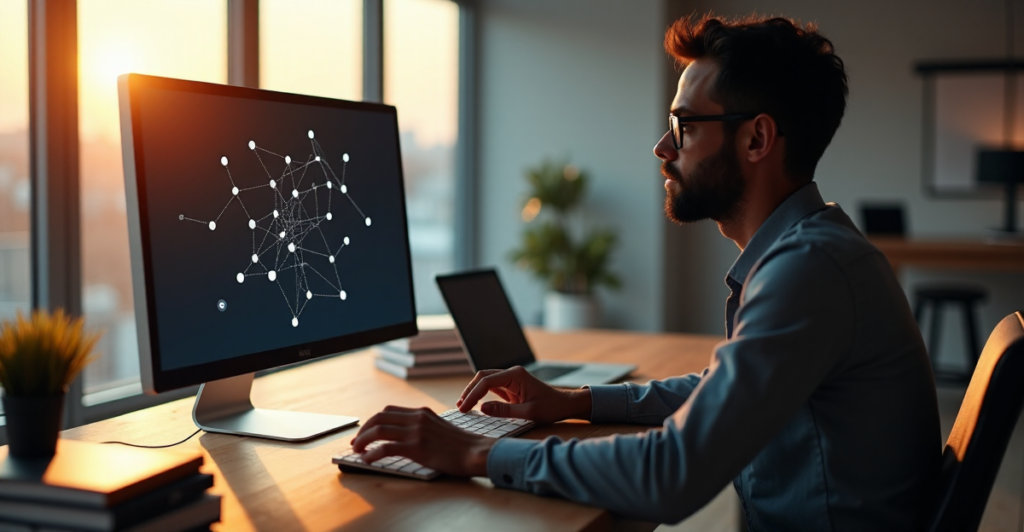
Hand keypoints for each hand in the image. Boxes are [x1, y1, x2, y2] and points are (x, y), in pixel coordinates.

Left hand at [351, 405, 494, 476]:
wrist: (475, 452)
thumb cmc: (460, 445)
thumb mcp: (439, 427)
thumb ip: (423, 426)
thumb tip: (405, 434)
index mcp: (422, 412)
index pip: (389, 410)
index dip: (373, 421)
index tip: (365, 432)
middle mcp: (417, 418)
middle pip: (379, 417)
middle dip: (363, 430)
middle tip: (356, 442)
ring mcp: (416, 432)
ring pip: (378, 430)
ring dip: (363, 441)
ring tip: (358, 451)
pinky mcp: (416, 447)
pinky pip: (386, 448)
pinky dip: (373, 454)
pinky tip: (368, 460)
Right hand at [456, 366, 591, 423]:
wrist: (565, 405)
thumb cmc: (551, 407)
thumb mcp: (528, 412)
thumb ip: (504, 410)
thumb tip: (481, 409)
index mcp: (515, 375)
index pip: (486, 381)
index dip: (472, 395)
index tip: (464, 408)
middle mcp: (511, 373)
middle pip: (483, 377)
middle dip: (469, 391)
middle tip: (460, 407)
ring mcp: (511, 379)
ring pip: (485, 381)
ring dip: (474, 392)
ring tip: (463, 406)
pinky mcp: (511, 386)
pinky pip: (492, 388)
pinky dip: (481, 395)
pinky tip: (474, 404)